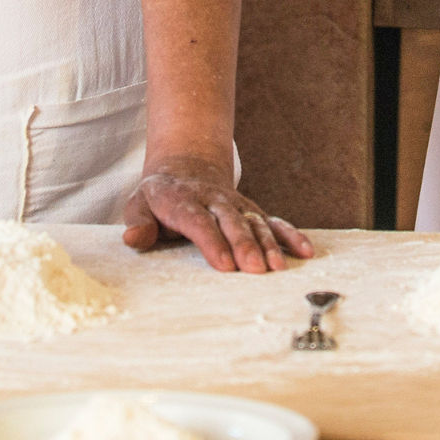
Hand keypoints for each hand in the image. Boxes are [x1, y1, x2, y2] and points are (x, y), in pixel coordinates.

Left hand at [122, 155, 314, 273]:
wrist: (184, 169)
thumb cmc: (159, 198)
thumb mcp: (139, 204)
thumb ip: (138, 222)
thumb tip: (134, 237)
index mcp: (183, 199)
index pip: (198, 221)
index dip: (212, 242)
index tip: (224, 265)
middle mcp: (213, 200)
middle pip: (230, 221)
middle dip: (244, 245)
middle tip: (255, 270)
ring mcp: (235, 204)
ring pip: (254, 222)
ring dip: (268, 244)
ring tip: (277, 268)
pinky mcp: (250, 210)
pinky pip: (272, 221)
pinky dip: (289, 234)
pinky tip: (304, 251)